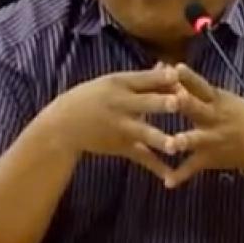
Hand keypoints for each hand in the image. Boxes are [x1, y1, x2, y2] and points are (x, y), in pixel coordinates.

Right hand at [42, 64, 179, 180]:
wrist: (64, 125)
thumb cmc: (94, 97)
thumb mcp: (114, 83)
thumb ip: (144, 78)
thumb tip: (168, 65)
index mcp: (120, 84)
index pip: (144, 79)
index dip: (162, 77)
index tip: (180, 73)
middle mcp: (121, 105)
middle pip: (145, 103)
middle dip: (162, 103)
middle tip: (179, 102)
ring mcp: (121, 127)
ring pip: (144, 133)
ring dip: (160, 139)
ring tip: (176, 146)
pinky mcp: (121, 146)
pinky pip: (141, 157)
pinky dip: (156, 167)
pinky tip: (172, 176)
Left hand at [164, 63, 243, 188]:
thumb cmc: (238, 116)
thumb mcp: (224, 98)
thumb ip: (198, 88)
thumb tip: (171, 69)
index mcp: (217, 100)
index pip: (202, 86)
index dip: (189, 77)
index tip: (176, 67)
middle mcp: (214, 119)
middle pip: (197, 109)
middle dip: (185, 104)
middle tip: (172, 99)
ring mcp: (211, 139)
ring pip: (196, 139)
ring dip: (184, 141)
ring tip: (170, 144)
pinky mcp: (209, 158)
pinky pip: (193, 167)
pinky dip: (181, 175)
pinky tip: (167, 182)